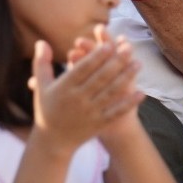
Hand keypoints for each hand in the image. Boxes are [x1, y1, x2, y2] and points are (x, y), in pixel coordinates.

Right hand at [28, 27, 143, 152]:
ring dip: (126, 78)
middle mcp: (77, 100)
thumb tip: (41, 41)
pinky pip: (115, 112)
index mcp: (64, 88)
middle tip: (129, 49)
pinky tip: (141, 92)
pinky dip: (128, 103)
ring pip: (110, 93)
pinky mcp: (99, 124)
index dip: (96, 57)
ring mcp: (89, 113)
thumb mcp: (41, 86)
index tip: (109, 45)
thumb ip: (41, 63)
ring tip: (138, 63)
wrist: (52, 141)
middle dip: (116, 63)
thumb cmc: (46, 109)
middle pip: (100, 79)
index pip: (82, 70)